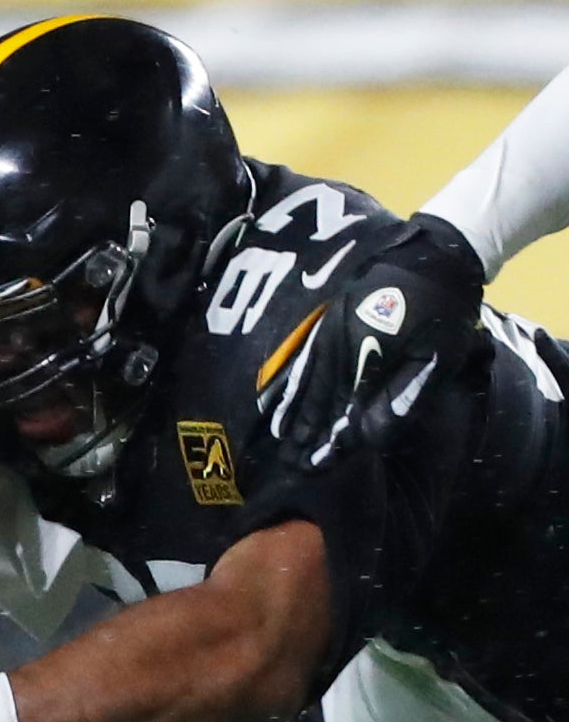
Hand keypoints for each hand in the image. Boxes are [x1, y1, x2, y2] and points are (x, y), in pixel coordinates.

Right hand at [266, 214, 483, 468]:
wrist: (432, 255)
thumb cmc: (442, 312)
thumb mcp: (436, 360)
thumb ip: (403, 399)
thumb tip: (370, 434)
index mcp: (367, 359)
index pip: (344, 411)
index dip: (332, 440)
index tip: (317, 465)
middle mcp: (339, 349)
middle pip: (319, 398)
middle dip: (305, 432)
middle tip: (292, 463)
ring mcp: (328, 334)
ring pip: (306, 381)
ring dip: (294, 411)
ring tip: (280, 437)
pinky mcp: (326, 324)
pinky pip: (301, 360)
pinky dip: (290, 382)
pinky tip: (278, 396)